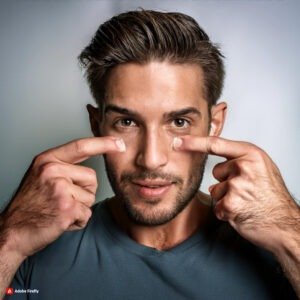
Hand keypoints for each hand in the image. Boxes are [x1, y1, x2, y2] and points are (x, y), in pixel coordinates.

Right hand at [0, 136, 124, 258]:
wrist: (12, 232)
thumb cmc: (30, 205)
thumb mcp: (42, 176)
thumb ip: (64, 167)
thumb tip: (91, 167)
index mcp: (48, 160)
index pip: (81, 146)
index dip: (103, 143)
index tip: (120, 143)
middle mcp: (52, 170)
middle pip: (92, 178)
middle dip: (84, 192)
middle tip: (62, 200)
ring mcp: (59, 189)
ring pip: (90, 197)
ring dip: (80, 208)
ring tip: (59, 210)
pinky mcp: (66, 208)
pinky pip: (87, 213)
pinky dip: (78, 221)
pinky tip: (61, 220)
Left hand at [174, 136, 299, 252]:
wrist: (285, 224)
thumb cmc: (272, 197)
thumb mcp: (261, 168)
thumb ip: (240, 161)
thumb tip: (216, 169)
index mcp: (251, 154)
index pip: (215, 144)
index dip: (194, 142)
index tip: (178, 141)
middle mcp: (244, 167)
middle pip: (217, 172)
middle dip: (226, 182)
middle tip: (247, 191)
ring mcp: (238, 185)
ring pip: (216, 190)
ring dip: (226, 199)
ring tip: (246, 202)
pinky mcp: (231, 204)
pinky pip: (217, 206)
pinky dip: (226, 212)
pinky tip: (242, 213)